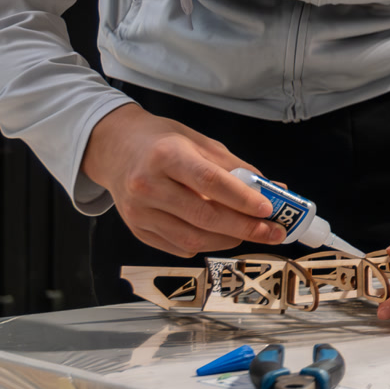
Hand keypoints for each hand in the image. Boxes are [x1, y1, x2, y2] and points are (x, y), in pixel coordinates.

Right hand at [81, 103, 282, 256]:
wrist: (115, 149)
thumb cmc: (161, 142)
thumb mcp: (199, 142)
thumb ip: (236, 167)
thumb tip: (274, 189)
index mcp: (165, 156)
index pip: (210, 182)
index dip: (242, 199)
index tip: (268, 209)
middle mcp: (147, 185)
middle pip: (204, 216)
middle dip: (244, 228)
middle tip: (272, 231)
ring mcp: (139, 212)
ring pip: (192, 239)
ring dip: (229, 240)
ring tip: (252, 232)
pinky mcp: (137, 230)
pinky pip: (179, 247)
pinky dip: (206, 244)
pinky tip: (221, 234)